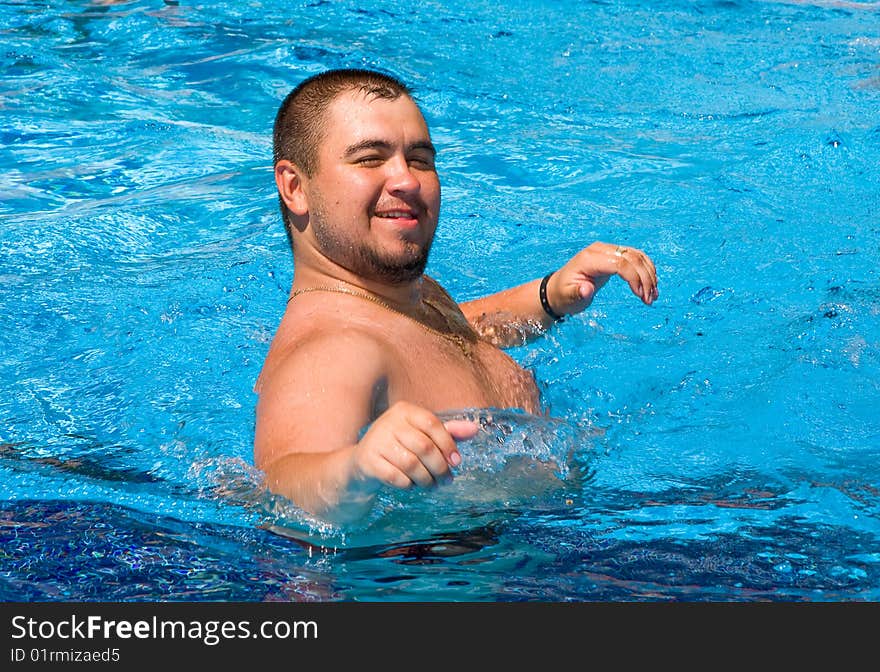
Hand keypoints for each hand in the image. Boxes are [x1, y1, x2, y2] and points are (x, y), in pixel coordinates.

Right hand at [348, 401, 478, 491]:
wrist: (363, 463)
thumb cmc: (399, 447)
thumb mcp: (423, 436)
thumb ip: (447, 432)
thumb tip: (474, 429)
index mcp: (404, 410)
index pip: (432, 423)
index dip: (448, 444)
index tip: (457, 462)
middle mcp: (388, 421)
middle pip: (424, 446)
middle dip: (440, 467)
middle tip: (447, 480)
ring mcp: (376, 440)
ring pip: (411, 464)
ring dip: (426, 479)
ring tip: (431, 485)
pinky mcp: (367, 461)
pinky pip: (396, 477)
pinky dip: (408, 485)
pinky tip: (411, 485)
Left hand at [547, 241, 657, 315]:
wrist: (558, 289)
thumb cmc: (563, 295)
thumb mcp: (567, 298)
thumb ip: (577, 293)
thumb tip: (586, 290)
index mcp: (589, 259)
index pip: (620, 263)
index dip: (634, 278)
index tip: (641, 296)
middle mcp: (600, 250)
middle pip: (632, 258)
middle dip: (645, 279)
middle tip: (649, 300)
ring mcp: (608, 251)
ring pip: (637, 256)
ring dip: (649, 275)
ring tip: (653, 295)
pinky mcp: (613, 255)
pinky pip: (635, 258)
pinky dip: (646, 270)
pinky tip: (651, 285)